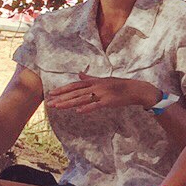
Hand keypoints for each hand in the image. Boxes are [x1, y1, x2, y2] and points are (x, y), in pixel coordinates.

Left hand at [44, 72, 160, 114]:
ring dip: (69, 103)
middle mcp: (96, 86)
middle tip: (50, 103)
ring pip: (82, 99)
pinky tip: (78, 112)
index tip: (52, 94)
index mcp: (94, 81)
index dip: (63, 90)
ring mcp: (102, 93)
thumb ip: (89, 77)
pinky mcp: (109, 101)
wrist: (135, 89)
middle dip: (62, 98)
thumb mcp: (103, 79)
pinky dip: (87, 108)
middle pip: (75, 92)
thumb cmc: (119, 85)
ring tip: (58, 107)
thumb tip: (79, 74)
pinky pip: (96, 105)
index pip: (74, 85)